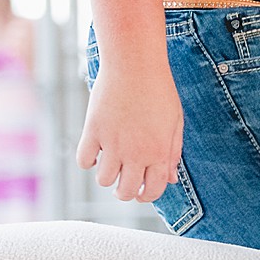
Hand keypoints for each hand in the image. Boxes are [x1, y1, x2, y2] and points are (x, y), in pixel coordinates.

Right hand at [77, 59, 183, 202]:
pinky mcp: (93, 131)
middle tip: (123, 184)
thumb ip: (173, 153)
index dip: (147, 195)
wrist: (134, 64)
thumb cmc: (158, 90)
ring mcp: (113, 143)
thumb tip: (171, 180)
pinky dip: (88, 161)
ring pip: (103, 180)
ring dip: (107, 177)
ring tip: (110, 163)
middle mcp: (136, 153)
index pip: (153, 190)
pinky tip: (95, 151)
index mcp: (159, 152)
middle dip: (125, 192)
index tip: (141, 191)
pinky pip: (84, 161)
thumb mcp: (175, 122)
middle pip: (126, 192)